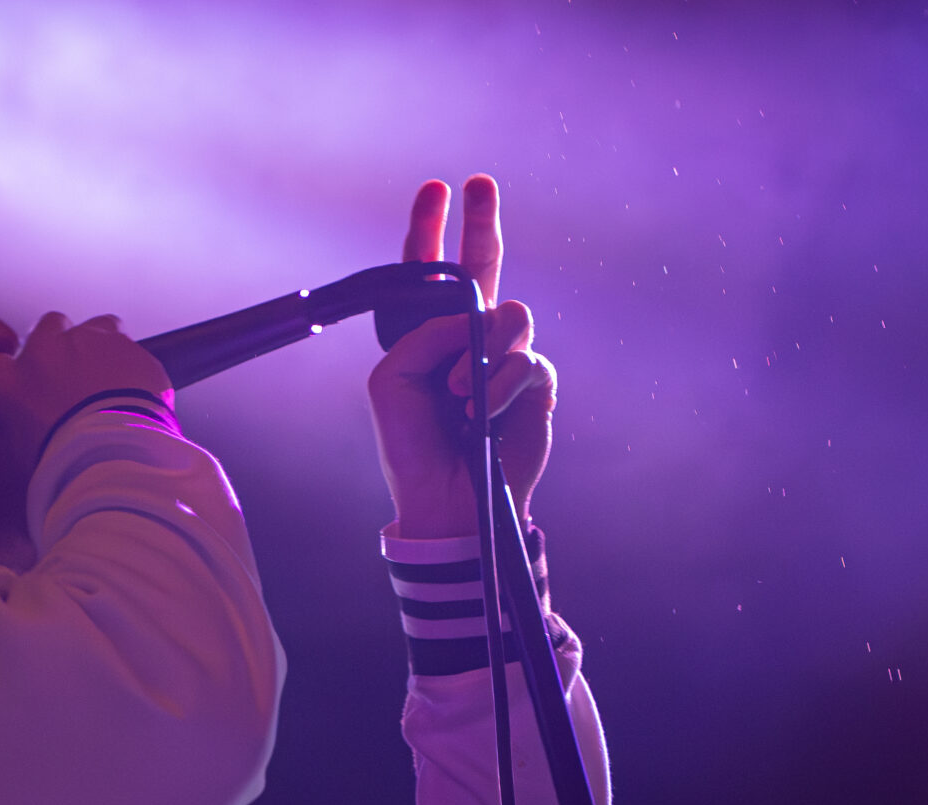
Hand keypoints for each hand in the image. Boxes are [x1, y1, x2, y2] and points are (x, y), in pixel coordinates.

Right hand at [0, 311, 169, 463]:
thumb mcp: (16, 455)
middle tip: (74, 380)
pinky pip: (132, 350)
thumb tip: (20, 425)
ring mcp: (91, 341)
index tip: (28, 390)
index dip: (15, 375)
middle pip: (51, 326)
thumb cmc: (62, 462)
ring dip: (101, 346)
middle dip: (62, 345)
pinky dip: (133, 368)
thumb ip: (10, 429)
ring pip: (97, 327)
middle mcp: (46, 350)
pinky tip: (136, 396)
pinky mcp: (130, 348)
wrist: (113, 457)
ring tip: (110, 382)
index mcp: (9, 380)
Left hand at [367, 175, 558, 537]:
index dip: (431, 231)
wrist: (445, 499)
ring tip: (456, 394)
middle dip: (481, 221)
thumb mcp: (391, 380)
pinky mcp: (535, 383)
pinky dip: (499, 383)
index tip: (435, 189)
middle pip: (484, 266)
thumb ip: (424, 333)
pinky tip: (483, 411)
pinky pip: (524, 359)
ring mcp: (506, 358)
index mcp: (431, 334)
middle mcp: (471, 339)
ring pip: (512, 313)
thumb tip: (474, 316)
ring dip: (481, 351)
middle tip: (478, 183)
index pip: (433, 275)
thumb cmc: (412, 444)